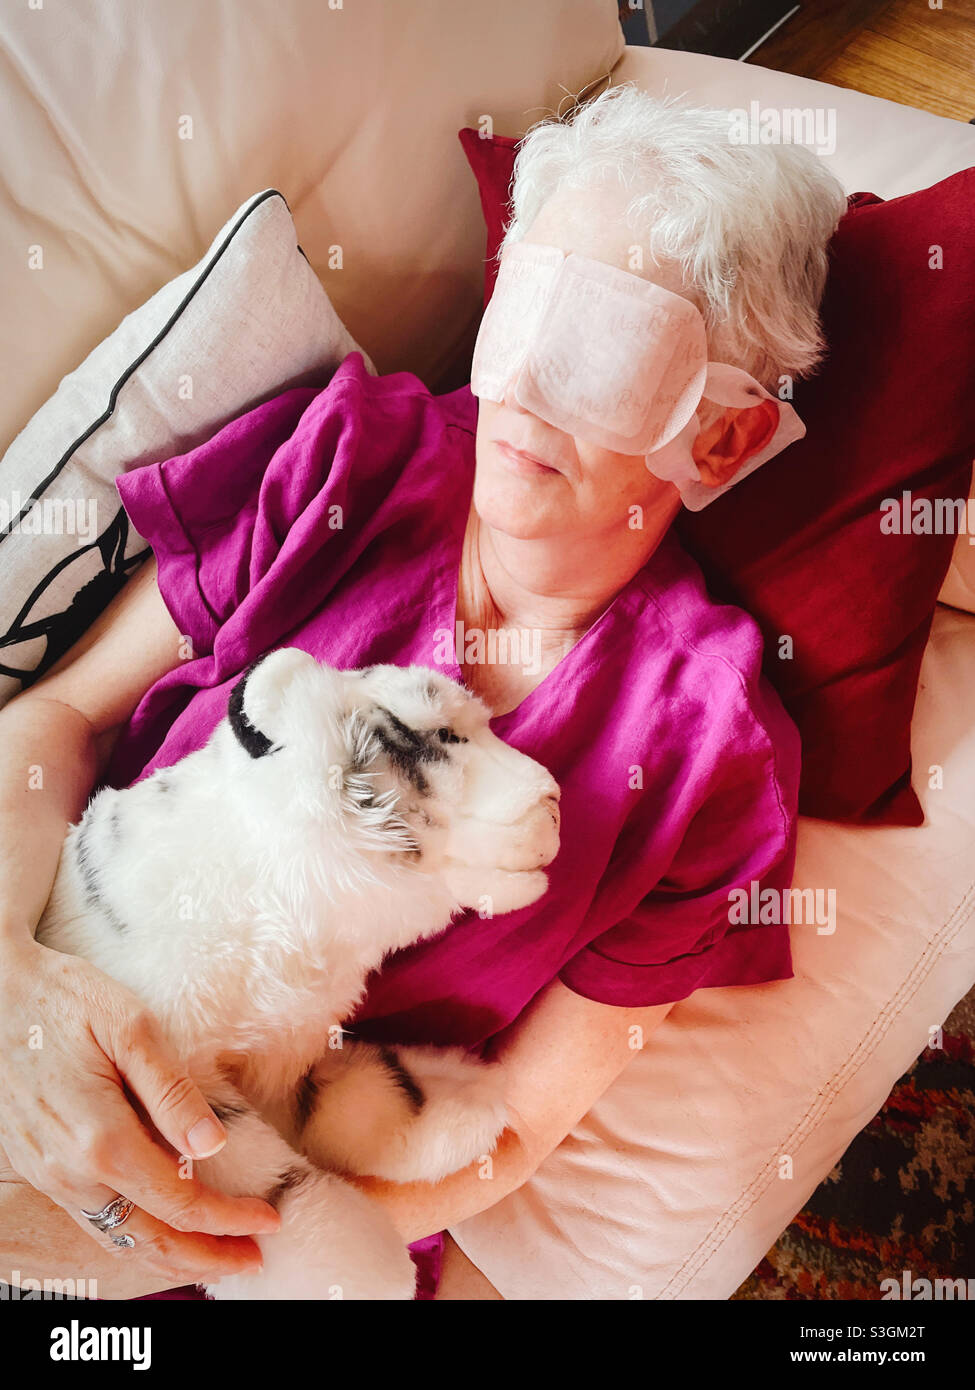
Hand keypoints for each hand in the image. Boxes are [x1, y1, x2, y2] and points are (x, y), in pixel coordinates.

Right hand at [0, 935, 279, 1287]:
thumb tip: (213, 1145)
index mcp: (101, 1139)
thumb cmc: (66, 1000)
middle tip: (253, 1259)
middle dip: (206, 1256)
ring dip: (171, 1252)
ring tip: (218, 1253)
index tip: (269, 1218)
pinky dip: (135, 1235)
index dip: (228, 1218)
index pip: (180, 1202)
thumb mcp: (130, 1025)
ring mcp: (48, 1175)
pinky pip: (94, 1220)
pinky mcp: (37, 1168)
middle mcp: (70, 1172)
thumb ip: (171, 1091)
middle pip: (149, 1238)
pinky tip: (162, 1225)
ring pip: (118, 1237)